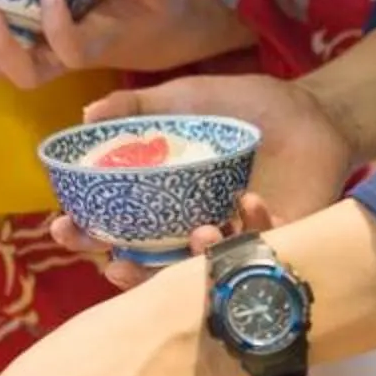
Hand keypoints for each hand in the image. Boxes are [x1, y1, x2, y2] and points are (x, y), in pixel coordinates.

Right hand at [48, 71, 361, 287]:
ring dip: (191, 265)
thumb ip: (137, 106)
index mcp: (162, 203)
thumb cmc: (242, 107)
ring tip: (198, 233)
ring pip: (200, 276)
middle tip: (112, 264)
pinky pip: (259, 254)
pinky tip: (249, 199)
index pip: (113, 229)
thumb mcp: (184, 99)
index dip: (84, 234)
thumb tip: (86, 115)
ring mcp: (231, 242)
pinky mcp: (277, 245)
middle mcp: (190, 230)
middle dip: (123, 272)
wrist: (311, 108)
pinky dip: (252, 230)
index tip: (64, 226)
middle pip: (145, 267)